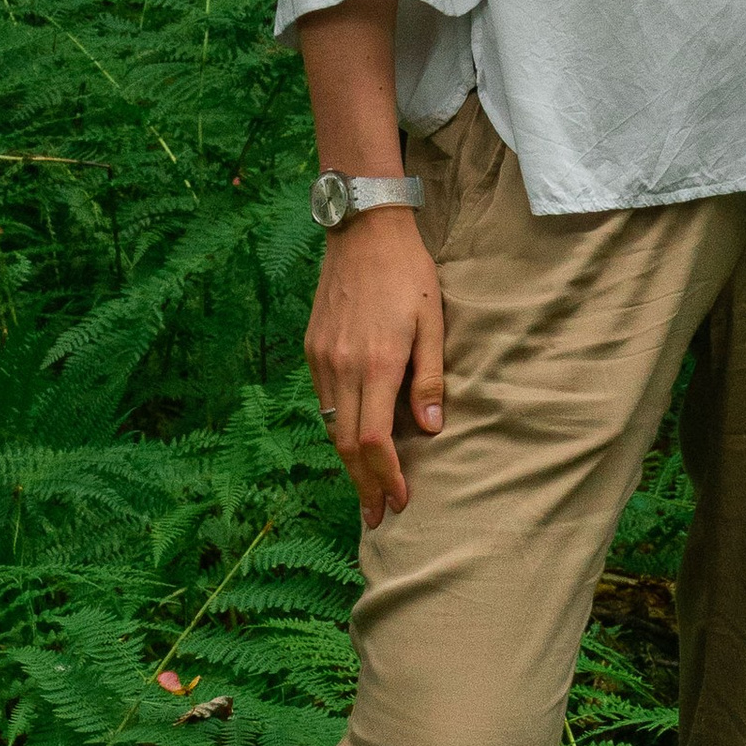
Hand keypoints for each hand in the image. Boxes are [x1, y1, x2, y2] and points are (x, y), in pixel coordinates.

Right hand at [305, 207, 442, 526]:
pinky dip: (338, 430)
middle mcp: (342, 366)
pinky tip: (352, 443)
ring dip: (348, 462)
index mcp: (377, 363)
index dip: (385, 476)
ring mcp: (322, 358)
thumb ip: (431, 380)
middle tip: (377, 516)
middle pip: (346, 444)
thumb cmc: (409, 274)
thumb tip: (431, 431)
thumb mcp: (433, 324)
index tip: (399, 501)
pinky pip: (324, 402)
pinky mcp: (312, 348)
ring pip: (331, 426)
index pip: (374, 440)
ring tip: (366, 488)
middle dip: (362, 484)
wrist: (364, 230)